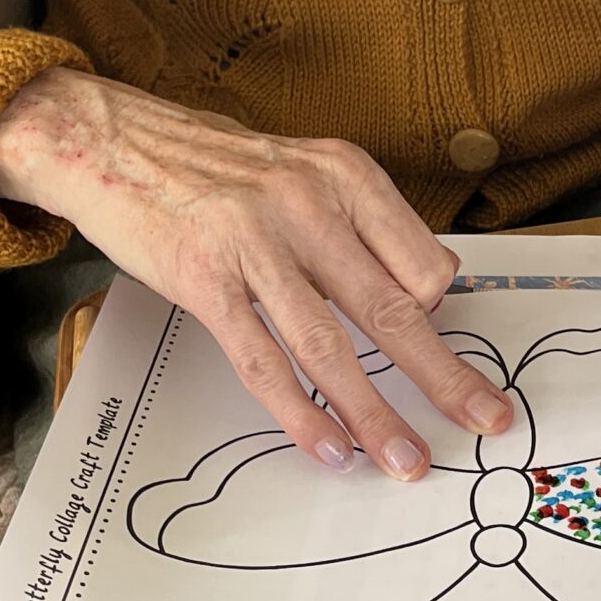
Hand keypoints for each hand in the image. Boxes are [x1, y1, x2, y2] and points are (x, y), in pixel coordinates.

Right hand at [0, 69, 512, 478]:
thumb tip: (432, 288)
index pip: (423, 263)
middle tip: (486, 421)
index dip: (436, 317)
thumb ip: (366, 225)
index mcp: (345, 175)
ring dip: (376, 415)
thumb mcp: (306, 170)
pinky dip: (302, 413)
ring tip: (407, 461)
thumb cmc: (217, 167)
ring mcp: (255, 243)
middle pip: (393, 310)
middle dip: (446, 378)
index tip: (439, 355)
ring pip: (332, 347)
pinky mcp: (205, 280)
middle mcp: (308, 203)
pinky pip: (265, 361)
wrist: (113, 140)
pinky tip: (328, 448)